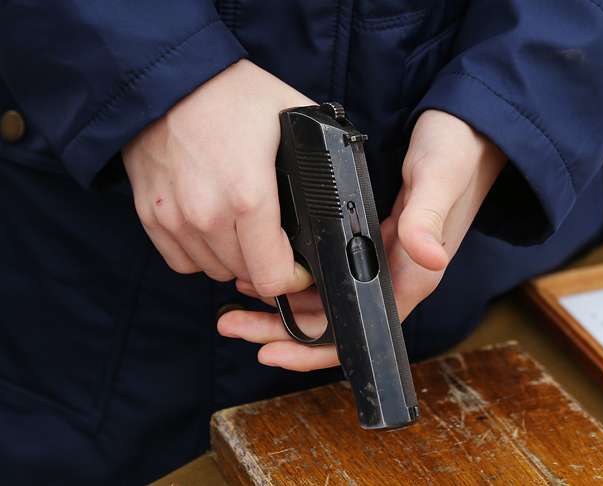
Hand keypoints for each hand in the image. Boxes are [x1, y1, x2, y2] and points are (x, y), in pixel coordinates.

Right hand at [123, 59, 312, 295]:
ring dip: (233, 260)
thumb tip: (344, 183)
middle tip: (274, 242)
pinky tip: (212, 229)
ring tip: (243, 230)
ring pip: (214, 271)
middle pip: (245, 275)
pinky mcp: (150, 216)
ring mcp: (174, 219)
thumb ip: (322, 155)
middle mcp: (208, 215)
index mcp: (249, 195)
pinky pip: (182, 261)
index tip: (298, 266)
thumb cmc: (232, 93)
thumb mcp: (293, 116)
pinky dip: (200, 254)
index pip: (272, 276)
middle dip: (266, 264)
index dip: (293, 278)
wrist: (168, 75)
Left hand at [217, 110, 505, 369]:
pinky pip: (326, 271)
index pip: (361, 331)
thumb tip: (427, 256)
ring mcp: (377, 258)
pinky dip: (293, 275)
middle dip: (280, 329)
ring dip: (279, 303)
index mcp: (412, 274)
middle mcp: (392, 274)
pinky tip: (260, 265)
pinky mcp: (367, 238)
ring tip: (234, 296)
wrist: (467, 130)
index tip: (270, 351)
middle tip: (230, 323)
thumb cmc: (457, 153)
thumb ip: (427, 217)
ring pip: (323, 299)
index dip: (315, 349)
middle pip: (332, 322)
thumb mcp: (440, 179)